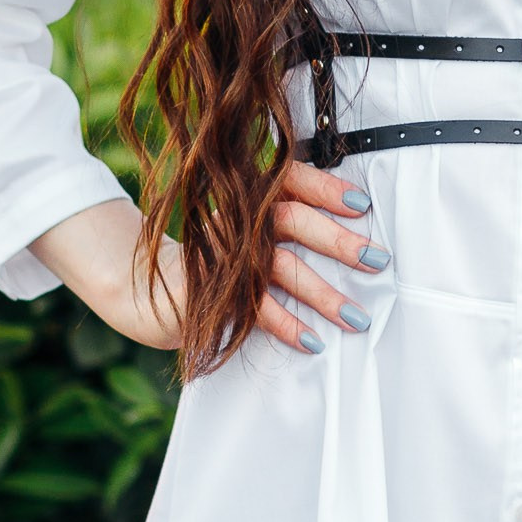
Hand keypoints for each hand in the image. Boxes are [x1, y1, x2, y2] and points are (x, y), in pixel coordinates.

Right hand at [30, 159, 383, 354]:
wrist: (144, 288)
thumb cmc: (214, 257)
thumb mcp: (245, 228)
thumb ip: (284, 220)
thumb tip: (358, 232)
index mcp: (246, 194)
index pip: (290, 180)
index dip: (326, 190)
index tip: (362, 206)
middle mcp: (236, 220)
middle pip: (291, 221)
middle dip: (338, 242)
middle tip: (376, 260)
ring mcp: (221, 256)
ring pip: (279, 269)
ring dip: (323, 294)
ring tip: (357, 317)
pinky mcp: (208, 293)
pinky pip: (254, 310)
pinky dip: (286, 326)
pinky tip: (313, 341)